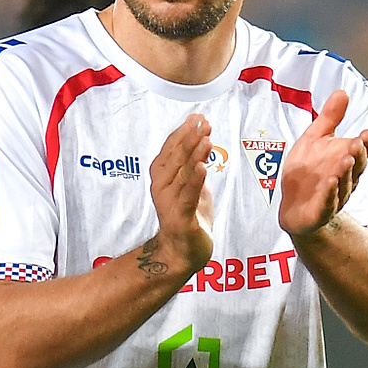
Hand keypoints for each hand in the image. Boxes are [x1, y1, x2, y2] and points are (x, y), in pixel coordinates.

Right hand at [140, 114, 215, 277]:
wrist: (183, 250)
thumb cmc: (188, 214)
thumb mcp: (191, 182)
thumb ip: (194, 160)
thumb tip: (203, 134)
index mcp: (162, 177)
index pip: (170, 149)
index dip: (183, 132)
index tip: (198, 117)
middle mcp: (161, 188)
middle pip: (176, 159)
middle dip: (190, 139)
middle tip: (203, 122)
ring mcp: (169, 203)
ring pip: (182, 175)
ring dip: (194, 156)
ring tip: (206, 140)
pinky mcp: (180, 218)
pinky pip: (187, 197)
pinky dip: (195, 182)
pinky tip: (203, 168)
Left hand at [277, 89, 367, 238]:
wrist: (293, 206)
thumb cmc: (307, 172)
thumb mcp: (315, 140)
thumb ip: (329, 119)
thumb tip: (342, 92)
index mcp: (346, 159)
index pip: (364, 151)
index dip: (367, 144)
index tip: (366, 133)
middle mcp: (345, 177)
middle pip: (357, 166)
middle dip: (358, 154)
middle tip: (357, 142)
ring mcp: (335, 194)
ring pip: (344, 183)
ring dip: (346, 171)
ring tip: (346, 159)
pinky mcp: (322, 210)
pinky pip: (329, 201)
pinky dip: (330, 192)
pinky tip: (330, 181)